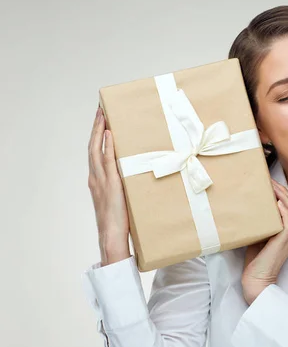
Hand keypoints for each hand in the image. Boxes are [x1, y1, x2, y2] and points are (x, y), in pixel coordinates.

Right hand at [88, 106, 130, 265]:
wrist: (112, 236)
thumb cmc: (118, 220)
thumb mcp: (120, 198)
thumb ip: (123, 185)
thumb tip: (136, 174)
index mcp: (97, 181)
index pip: (94, 153)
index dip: (96, 136)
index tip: (100, 121)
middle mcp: (95, 178)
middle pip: (92, 146)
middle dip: (96, 127)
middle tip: (100, 110)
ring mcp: (101, 180)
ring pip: (97, 150)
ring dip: (100, 131)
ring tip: (104, 115)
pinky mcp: (111, 185)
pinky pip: (108, 162)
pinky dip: (108, 147)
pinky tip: (111, 135)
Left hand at [241, 179, 287, 304]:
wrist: (257, 282)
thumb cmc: (255, 263)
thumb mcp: (257, 238)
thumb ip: (259, 226)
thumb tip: (247, 209)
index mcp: (285, 233)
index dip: (283, 195)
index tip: (271, 184)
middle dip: (283, 191)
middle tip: (270, 180)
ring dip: (284, 197)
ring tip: (274, 186)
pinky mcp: (283, 243)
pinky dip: (285, 211)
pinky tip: (279, 202)